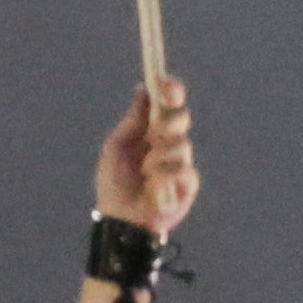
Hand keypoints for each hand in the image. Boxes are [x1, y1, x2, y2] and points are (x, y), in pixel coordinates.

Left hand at [99, 78, 198, 235]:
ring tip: (145, 173)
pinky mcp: (188, 184)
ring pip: (182, 145)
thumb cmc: (114, 182)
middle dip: (167, 124)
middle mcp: (168, 143)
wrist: (121, 217)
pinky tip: (155, 187)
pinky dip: (166, 176)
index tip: (165, 85)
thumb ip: (133, 119)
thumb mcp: (117, 145)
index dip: (171, 90)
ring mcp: (180, 163)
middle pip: (181, 118)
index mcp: (151, 130)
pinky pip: (185, 170)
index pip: (169, 104)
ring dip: (160, 157)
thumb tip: (142, 89)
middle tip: (153, 135)